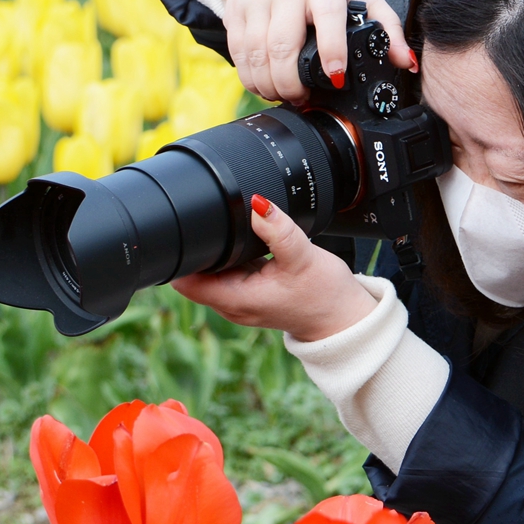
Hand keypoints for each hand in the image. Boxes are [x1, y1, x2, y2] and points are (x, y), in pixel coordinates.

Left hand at [172, 196, 377, 342]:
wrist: (342, 319)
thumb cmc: (325, 295)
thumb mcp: (302, 257)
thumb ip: (278, 229)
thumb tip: (257, 203)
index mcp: (236, 300)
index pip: (185, 281)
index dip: (181, 256)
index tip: (188, 232)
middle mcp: (231, 305)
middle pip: (192, 275)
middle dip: (197, 249)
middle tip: (211, 224)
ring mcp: (238, 302)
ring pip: (210, 272)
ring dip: (215, 254)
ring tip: (231, 235)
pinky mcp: (248, 294)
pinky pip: (226, 273)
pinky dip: (230, 258)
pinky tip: (244, 247)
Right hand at [218, 0, 413, 103]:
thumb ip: (386, 29)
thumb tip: (405, 63)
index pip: (326, 14)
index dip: (331, 48)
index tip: (336, 78)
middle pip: (282, 44)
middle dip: (292, 82)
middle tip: (303, 97)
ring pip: (256, 53)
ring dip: (270, 85)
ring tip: (285, 94)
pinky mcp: (234, 10)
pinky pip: (238, 54)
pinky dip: (251, 78)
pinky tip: (265, 86)